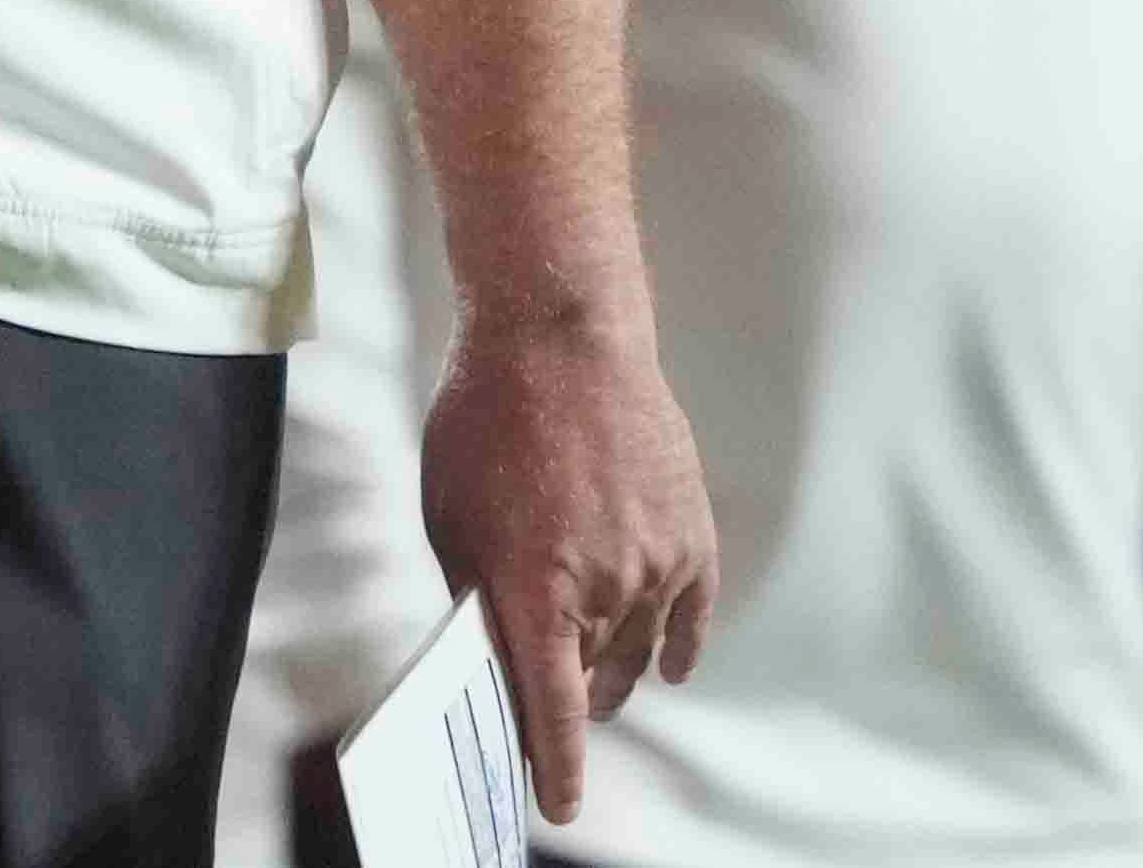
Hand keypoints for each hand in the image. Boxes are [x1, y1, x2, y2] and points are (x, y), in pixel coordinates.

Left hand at [418, 310, 717, 824]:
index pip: (549, 707)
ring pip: (635, 654)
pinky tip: (666, 667)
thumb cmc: (485, 420)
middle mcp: (603, 586)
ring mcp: (656, 563)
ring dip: (611, 671)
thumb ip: (476, 594)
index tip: (558, 805)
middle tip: (547, 707)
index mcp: (532, 585)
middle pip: (588, 681)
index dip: (555, 765)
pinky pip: (687, 620)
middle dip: (564, 700)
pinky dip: (673, 648)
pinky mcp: (692, 537)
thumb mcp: (450, 515)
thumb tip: (497, 655)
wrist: (560, 336)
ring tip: (593, 678)